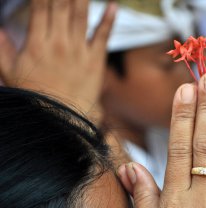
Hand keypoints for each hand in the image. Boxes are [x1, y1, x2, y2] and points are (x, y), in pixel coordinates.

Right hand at [0, 0, 115, 114]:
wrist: (62, 118)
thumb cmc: (35, 96)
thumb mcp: (10, 74)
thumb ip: (1, 49)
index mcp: (37, 44)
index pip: (39, 7)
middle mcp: (60, 43)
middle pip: (61, 5)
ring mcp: (80, 51)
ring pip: (81, 15)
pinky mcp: (96, 60)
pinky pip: (103, 37)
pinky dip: (108, 20)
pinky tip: (114, 5)